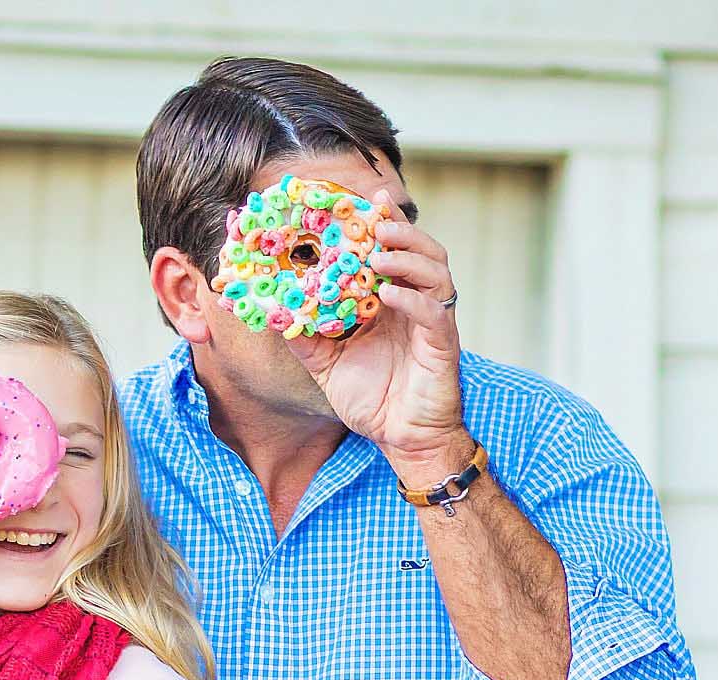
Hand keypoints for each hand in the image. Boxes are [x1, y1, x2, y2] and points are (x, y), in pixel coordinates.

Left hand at [282, 204, 469, 480]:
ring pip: (435, 272)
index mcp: (391, 302)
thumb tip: (274, 317)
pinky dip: (412, 300)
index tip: (362, 202)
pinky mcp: (442, 345)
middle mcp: (415, 305)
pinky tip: (389, 294)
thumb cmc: (373, 400)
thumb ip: (306, 339)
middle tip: (374, 218)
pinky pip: (433, 313)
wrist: (402, 439)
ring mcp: (431, 322)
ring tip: (380, 251)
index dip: (380, 226)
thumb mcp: (328, 365)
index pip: (390, 253)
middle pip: (420, 251)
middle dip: (399, 230)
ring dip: (409, 256)